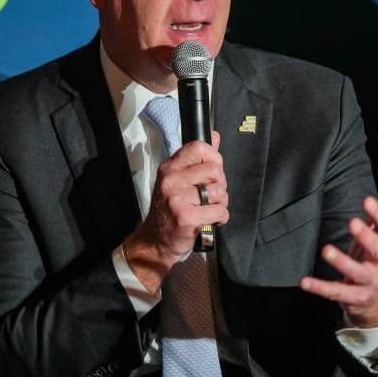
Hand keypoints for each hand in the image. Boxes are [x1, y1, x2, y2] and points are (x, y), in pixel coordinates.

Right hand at [122, 131, 228, 291]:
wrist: (156, 240)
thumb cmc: (170, 209)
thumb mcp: (178, 180)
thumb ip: (197, 159)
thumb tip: (215, 135)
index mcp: (170, 167)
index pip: (198, 147)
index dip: (214, 157)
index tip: (214, 171)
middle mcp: (171, 179)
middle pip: (214, 169)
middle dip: (220, 184)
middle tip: (212, 195)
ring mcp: (178, 198)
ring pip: (219, 191)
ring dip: (221, 202)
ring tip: (210, 208)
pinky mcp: (186, 217)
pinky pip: (219, 211)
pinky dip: (221, 217)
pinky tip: (211, 220)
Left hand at [300, 176, 377, 327]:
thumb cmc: (376, 256)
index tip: (367, 200)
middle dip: (366, 237)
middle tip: (352, 222)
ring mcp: (368, 282)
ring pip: (357, 273)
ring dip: (342, 262)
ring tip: (325, 250)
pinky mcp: (353, 297)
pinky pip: (336, 292)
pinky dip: (319, 288)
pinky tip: (304, 281)